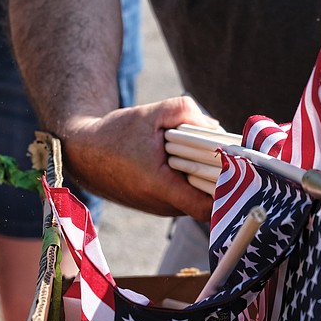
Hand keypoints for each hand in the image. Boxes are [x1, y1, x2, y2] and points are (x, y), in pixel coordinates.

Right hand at [61, 96, 218, 219]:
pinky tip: (186, 158)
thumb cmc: (115, 134)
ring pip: (195, 195)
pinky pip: (183, 194)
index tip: (237, 168)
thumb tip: (215, 127)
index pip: (207, 207)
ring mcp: (159, 207)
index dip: (227, 191)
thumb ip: (185, 112)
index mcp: (160, 187)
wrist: (83, 152)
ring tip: (202, 151)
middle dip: (218, 175)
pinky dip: (190, 178)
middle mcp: (162, 205)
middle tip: (225, 151)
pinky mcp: (156, 203)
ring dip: (203, 175)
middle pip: (205, 198)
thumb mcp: (151, 113)